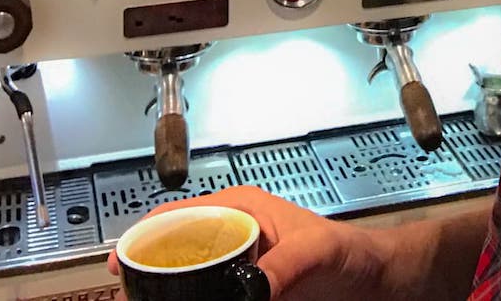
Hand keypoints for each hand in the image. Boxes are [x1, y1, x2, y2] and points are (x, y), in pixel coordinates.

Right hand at [107, 185, 385, 299]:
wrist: (375, 283)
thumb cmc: (353, 252)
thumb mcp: (318, 251)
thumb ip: (286, 265)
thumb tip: (252, 287)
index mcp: (240, 209)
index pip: (179, 215)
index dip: (146, 236)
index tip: (124, 261)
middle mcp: (231, 236)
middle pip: (174, 252)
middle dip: (151, 272)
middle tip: (133, 295)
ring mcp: (235, 269)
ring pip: (186, 281)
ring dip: (168, 292)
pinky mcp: (244, 295)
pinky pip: (207, 295)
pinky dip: (191, 299)